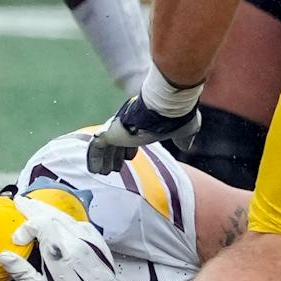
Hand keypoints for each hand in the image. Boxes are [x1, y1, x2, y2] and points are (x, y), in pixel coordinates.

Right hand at [0, 210, 136, 280]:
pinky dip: (70, 221)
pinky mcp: (101, 250)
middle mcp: (78, 245)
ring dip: (52, 212)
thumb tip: (4, 256)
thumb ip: (20, 271)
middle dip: (35, 209)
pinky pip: (85, 227)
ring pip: (70, 218)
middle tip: (21, 203)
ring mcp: (92, 246)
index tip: (18, 239)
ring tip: (38, 208)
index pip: (40, 223)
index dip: (26, 227)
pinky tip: (63, 222)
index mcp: (61, 255)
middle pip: (54, 215)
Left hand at [85, 84, 201, 173]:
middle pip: (117, 142)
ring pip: (106, 146)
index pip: (132, 136)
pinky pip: (95, 148)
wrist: (166, 107)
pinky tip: (94, 170)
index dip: (129, 148)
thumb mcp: (183, 129)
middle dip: (115, 156)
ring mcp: (117, 128)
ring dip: (105, 160)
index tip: (129, 158)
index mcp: (142, 122)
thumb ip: (183, 138)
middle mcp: (127, 124)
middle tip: (114, 169)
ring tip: (103, 173)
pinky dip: (94, 159)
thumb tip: (186, 146)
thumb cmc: (176, 116)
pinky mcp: (108, 133)